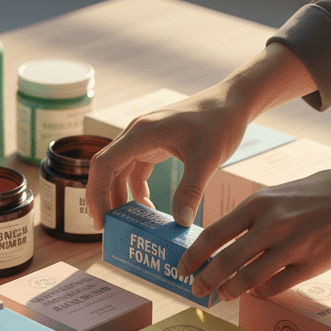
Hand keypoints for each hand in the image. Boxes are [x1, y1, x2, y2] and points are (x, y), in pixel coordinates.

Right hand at [85, 88, 251, 229]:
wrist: (233, 102)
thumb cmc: (220, 122)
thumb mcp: (207, 159)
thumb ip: (191, 191)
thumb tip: (180, 223)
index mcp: (141, 133)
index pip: (103, 164)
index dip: (97, 194)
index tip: (102, 221)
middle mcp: (136, 134)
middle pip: (105, 169)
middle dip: (103, 198)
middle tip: (107, 228)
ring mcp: (144, 139)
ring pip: (119, 171)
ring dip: (119, 196)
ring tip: (127, 222)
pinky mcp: (154, 145)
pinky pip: (135, 170)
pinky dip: (136, 190)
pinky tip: (148, 207)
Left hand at [179, 164, 330, 300]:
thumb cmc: (323, 190)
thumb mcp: (281, 192)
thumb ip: (254, 213)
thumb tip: (225, 236)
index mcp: (260, 203)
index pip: (214, 234)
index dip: (194, 255)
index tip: (182, 268)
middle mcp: (272, 224)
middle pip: (226, 260)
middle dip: (205, 279)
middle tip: (195, 290)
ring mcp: (294, 246)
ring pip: (250, 278)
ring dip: (230, 291)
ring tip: (221, 296)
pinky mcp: (314, 264)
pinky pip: (278, 286)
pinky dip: (261, 292)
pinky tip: (256, 293)